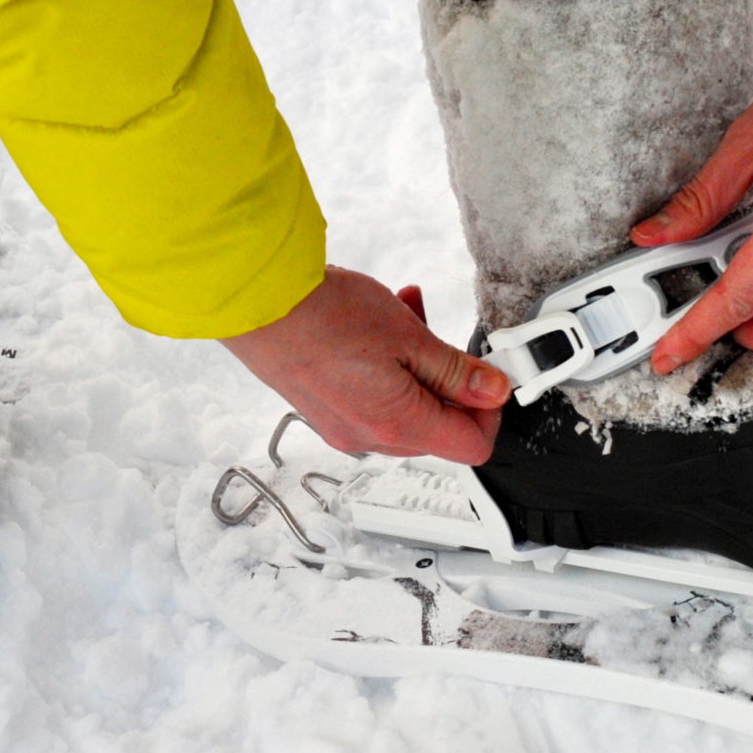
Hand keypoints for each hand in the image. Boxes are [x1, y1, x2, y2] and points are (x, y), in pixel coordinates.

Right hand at [221, 267, 510, 462]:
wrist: (258, 304)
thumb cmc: (325, 316)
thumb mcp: (409, 337)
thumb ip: (456, 371)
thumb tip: (493, 392)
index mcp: (398, 427)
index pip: (472, 448)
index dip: (490, 411)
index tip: (488, 375)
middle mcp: (369, 439)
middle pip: (438, 429)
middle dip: (450, 382)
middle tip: (442, 335)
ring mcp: (343, 427)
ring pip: (405, 409)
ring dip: (417, 367)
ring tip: (407, 314)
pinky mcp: (325, 410)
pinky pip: (373, 400)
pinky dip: (386, 369)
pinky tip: (378, 326)